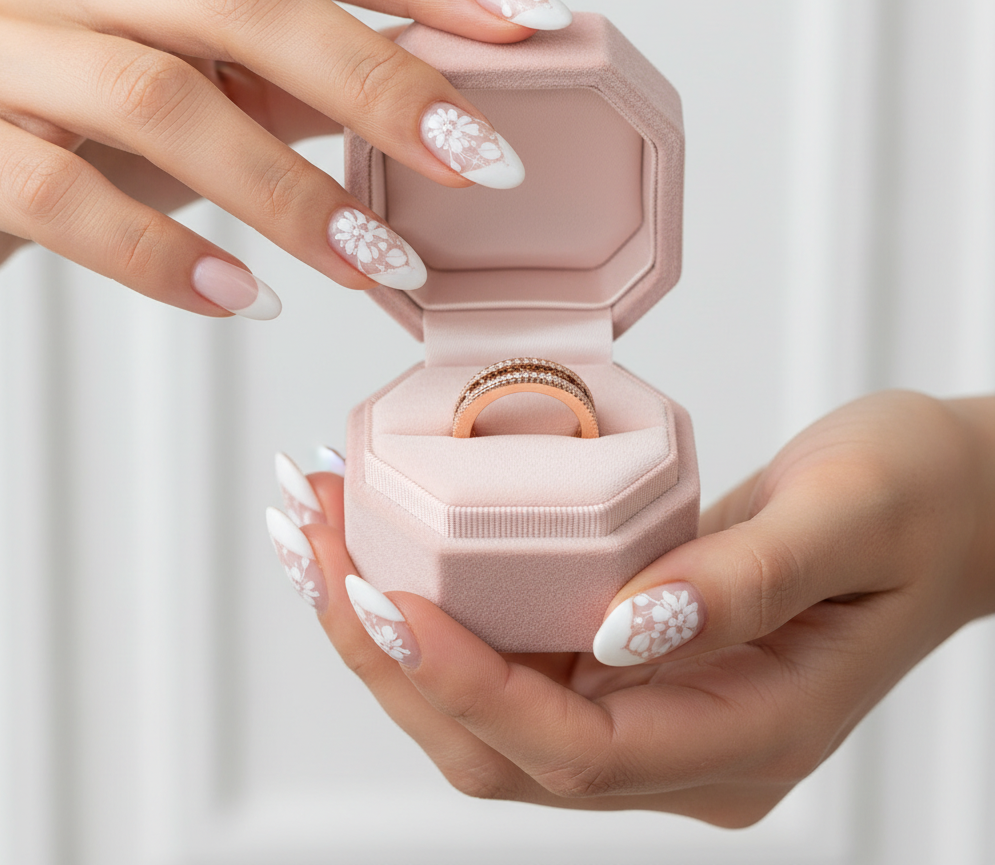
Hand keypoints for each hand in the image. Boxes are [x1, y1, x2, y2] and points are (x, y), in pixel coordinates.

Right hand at [0, 0, 570, 314]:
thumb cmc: (92, 117)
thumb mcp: (208, 81)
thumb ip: (303, 80)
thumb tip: (444, 105)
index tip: (528, 18)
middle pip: (244, 0)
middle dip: (377, 81)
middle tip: (476, 160)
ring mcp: (10, 51)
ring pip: (160, 101)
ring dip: (290, 195)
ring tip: (378, 264)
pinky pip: (63, 198)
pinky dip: (166, 257)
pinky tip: (244, 297)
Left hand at [268, 391, 994, 826]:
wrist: (949, 501)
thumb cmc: (919, 497)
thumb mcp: (850, 516)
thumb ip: (744, 581)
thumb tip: (625, 627)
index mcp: (749, 738)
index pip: (575, 749)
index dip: (468, 683)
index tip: (384, 596)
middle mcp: (687, 748)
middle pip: (503, 746)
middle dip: (392, 658)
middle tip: (315, 547)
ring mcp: (655, 713)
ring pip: (491, 711)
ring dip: (394, 636)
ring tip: (323, 538)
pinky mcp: (632, 665)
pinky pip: (514, 661)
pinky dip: (439, 611)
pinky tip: (390, 546)